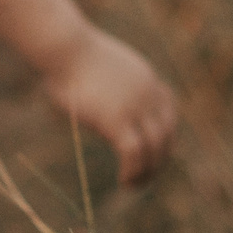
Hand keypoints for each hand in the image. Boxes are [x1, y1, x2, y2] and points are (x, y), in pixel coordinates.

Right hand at [40, 28, 177, 185]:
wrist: (63, 47)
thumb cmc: (69, 56)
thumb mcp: (100, 70)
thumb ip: (110, 90)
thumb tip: (98, 104)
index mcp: (146, 78)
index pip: (169, 111)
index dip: (165, 134)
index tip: (154, 150)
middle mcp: (148, 92)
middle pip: (167, 133)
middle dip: (159, 159)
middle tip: (145, 177)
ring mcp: (135, 105)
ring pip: (154, 147)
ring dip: (148, 171)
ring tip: (134, 185)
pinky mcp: (116, 119)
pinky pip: (133, 152)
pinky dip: (133, 170)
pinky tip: (124, 180)